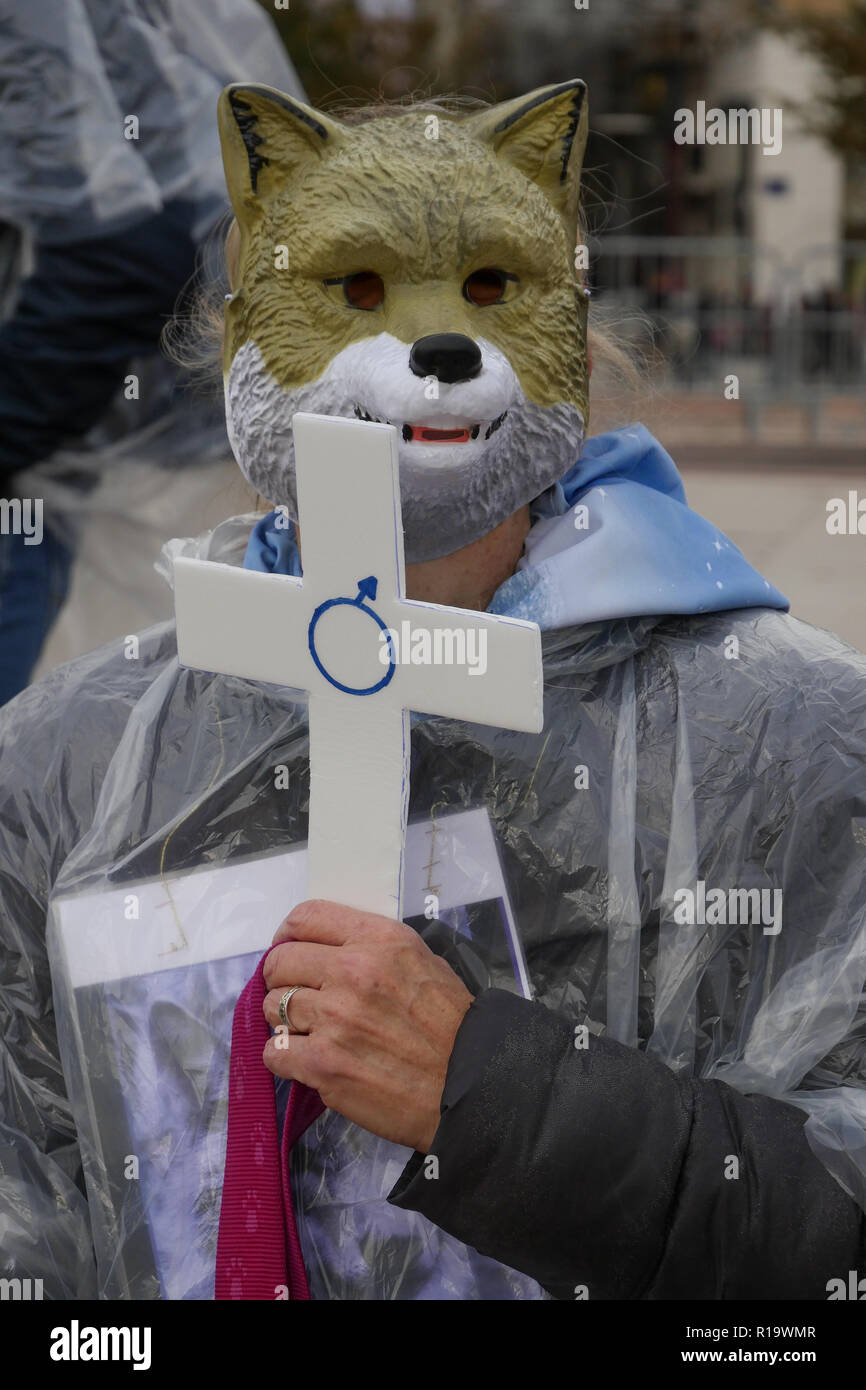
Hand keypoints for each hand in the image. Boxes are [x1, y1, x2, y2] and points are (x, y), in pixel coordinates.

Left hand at [262, 899, 473, 1152]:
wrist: (470, 1084)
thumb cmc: (451, 1024)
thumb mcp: (422, 960)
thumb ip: (373, 950)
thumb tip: (329, 952)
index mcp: (378, 940)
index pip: (306, 917)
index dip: (287, 935)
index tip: (287, 950)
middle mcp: (352, 971)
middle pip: (280, 962)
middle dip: (282, 980)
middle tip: (298, 998)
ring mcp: (334, 1018)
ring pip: (273, 1007)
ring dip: (285, 1020)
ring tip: (309, 1033)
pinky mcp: (323, 1064)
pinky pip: (274, 1052)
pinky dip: (284, 1058)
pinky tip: (305, 1061)